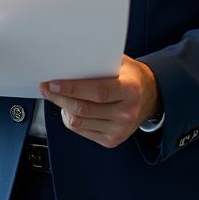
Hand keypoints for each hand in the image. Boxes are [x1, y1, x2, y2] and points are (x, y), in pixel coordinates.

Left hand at [39, 56, 159, 148]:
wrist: (151, 96)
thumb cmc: (131, 77)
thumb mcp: (120, 63)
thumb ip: (99, 61)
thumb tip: (69, 59)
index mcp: (130, 89)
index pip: (97, 91)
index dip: (72, 88)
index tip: (53, 83)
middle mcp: (126, 112)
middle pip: (84, 109)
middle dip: (60, 98)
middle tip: (47, 88)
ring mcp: (120, 129)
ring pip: (79, 122)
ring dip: (64, 108)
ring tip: (60, 97)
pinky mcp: (112, 140)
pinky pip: (82, 131)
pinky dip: (71, 120)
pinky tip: (71, 109)